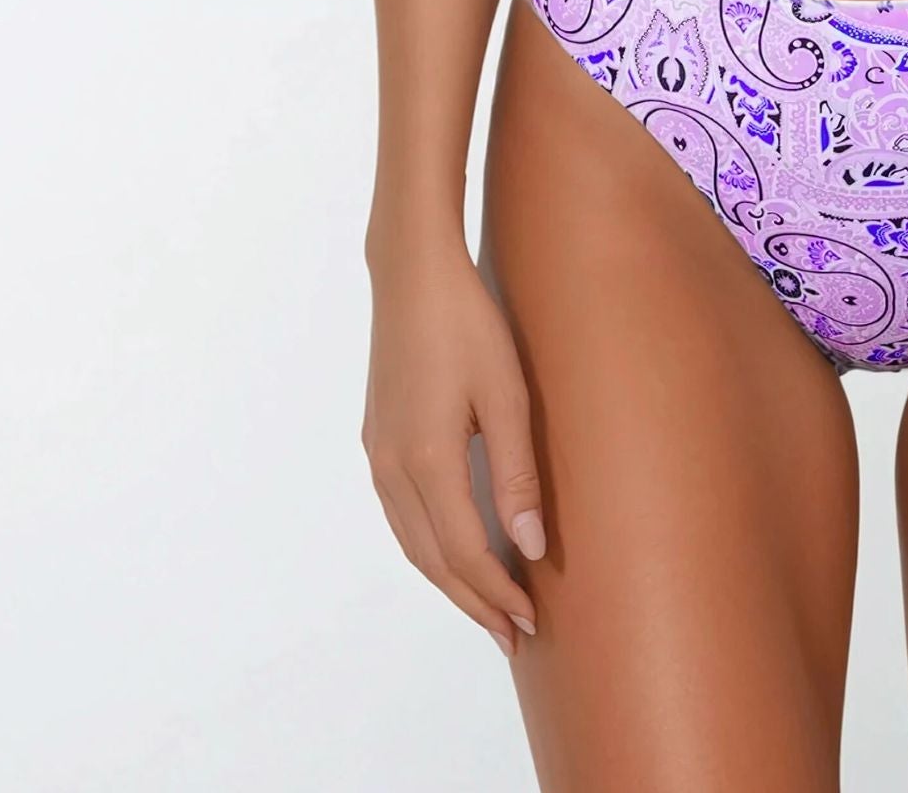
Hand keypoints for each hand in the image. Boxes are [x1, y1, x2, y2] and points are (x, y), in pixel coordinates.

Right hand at [361, 236, 548, 657]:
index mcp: (426, 462)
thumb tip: (530, 547)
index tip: (530, 622)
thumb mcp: (507, 394)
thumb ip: (517, 474)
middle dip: (473, 602)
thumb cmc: (468, 324)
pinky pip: (401, 515)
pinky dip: (430, 546)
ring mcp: (378, 455)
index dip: (495, 594)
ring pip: (412, 542)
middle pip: (432, 561)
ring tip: (489, 604)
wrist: (412, 273)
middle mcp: (392, 469)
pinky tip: (454, 548)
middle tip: (513, 635)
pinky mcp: (377, 439)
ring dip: (449, 579)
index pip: (464, 554)